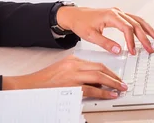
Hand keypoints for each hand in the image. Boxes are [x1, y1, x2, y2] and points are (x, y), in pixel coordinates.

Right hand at [2, 55, 126, 98]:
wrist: (30, 86)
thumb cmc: (45, 81)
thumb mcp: (62, 71)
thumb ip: (77, 73)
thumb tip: (94, 81)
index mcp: (72, 60)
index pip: (95, 63)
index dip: (108, 70)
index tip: (115, 76)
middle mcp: (74, 65)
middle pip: (100, 68)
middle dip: (114, 76)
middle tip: (122, 82)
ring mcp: (73, 75)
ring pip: (99, 76)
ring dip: (113, 83)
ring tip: (121, 88)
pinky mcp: (71, 86)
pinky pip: (92, 89)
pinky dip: (104, 92)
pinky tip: (110, 94)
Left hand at [57, 6, 153, 54]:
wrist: (73, 15)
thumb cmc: (80, 23)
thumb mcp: (90, 35)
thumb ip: (105, 43)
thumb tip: (118, 50)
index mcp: (111, 15)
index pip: (127, 28)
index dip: (132, 41)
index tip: (133, 52)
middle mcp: (116, 12)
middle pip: (135, 24)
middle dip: (145, 37)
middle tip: (151, 48)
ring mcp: (117, 13)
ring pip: (136, 20)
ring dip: (147, 29)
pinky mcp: (117, 15)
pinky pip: (132, 20)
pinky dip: (140, 26)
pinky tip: (145, 33)